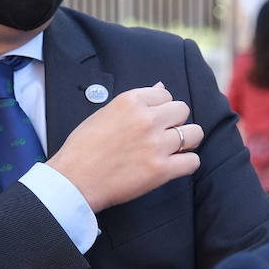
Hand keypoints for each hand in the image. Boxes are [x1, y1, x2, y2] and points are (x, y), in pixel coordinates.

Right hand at [48, 82, 202, 211]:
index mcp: (131, 101)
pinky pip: (193, 161)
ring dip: (186, 141)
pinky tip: (174, 165)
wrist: (74, 180)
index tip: (152, 121)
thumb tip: (161, 87)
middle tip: (163, 135)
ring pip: (194, 134)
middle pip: (182, 111)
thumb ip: (136, 101)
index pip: (165, 95)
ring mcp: (156, 144)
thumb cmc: (82, 148)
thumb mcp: (104, 113)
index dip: (161, 109)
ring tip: (172, 150)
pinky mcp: (161, 170)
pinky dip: (186, 163)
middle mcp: (147, 119)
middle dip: (175, 122)